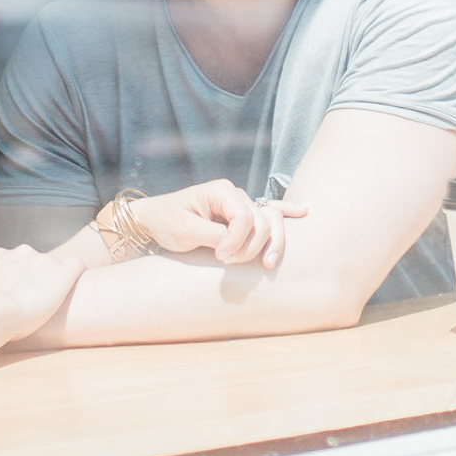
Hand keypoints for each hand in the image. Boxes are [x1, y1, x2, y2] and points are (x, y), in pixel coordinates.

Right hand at [0, 243, 81, 337]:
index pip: (15, 261)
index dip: (17, 277)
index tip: (16, 293)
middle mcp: (22, 252)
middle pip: (34, 262)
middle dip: (34, 279)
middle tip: (30, 302)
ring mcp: (43, 261)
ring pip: (53, 267)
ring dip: (50, 281)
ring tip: (48, 302)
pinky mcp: (63, 273)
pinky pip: (77, 265)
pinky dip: (75, 273)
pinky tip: (75, 285)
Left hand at [131, 180, 309, 270]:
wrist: (153, 221)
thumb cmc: (166, 221)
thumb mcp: (185, 229)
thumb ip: (212, 234)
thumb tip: (234, 244)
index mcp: (221, 191)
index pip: (245, 216)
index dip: (237, 240)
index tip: (220, 256)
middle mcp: (235, 195)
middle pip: (263, 219)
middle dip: (252, 245)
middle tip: (228, 262)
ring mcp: (241, 205)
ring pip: (271, 220)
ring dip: (273, 242)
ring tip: (267, 264)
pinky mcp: (241, 217)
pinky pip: (270, 212)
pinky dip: (286, 212)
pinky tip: (302, 213)